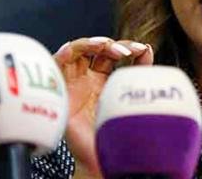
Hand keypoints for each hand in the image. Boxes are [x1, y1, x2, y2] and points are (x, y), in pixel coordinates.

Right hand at [54, 36, 153, 175]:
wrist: (100, 158)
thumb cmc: (113, 132)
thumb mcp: (129, 97)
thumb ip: (139, 73)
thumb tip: (148, 49)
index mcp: (104, 81)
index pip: (113, 54)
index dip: (127, 47)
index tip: (143, 50)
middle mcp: (87, 79)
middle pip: (96, 50)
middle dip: (112, 45)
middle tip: (128, 52)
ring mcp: (73, 83)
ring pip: (75, 51)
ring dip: (89, 43)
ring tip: (105, 45)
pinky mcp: (58, 92)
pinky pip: (53, 66)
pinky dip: (61, 54)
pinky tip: (72, 50)